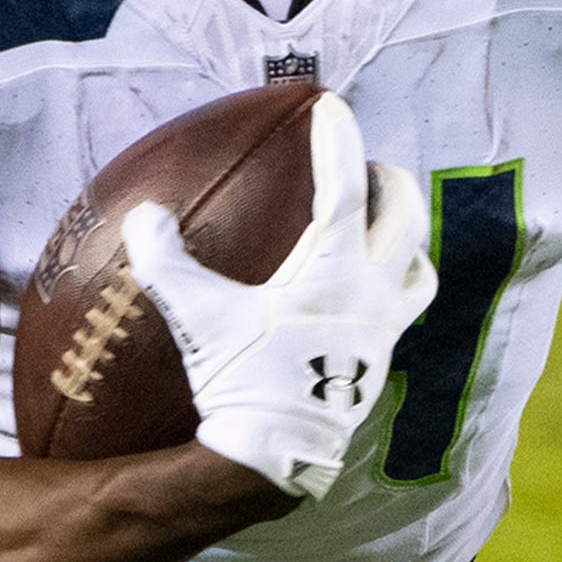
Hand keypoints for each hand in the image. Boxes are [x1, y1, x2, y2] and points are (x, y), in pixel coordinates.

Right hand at [120, 94, 435, 499]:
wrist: (273, 456)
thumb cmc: (239, 381)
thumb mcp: (197, 317)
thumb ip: (166, 261)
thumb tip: (143, 214)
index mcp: (334, 273)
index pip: (345, 188)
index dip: (339, 141)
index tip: (331, 106)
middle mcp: (373, 294)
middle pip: (405, 217)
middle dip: (390, 181)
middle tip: (368, 165)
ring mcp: (385, 329)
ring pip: (419, 263)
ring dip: (405, 233)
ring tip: (383, 221)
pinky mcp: (382, 359)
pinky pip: (406, 305)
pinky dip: (397, 281)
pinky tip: (369, 286)